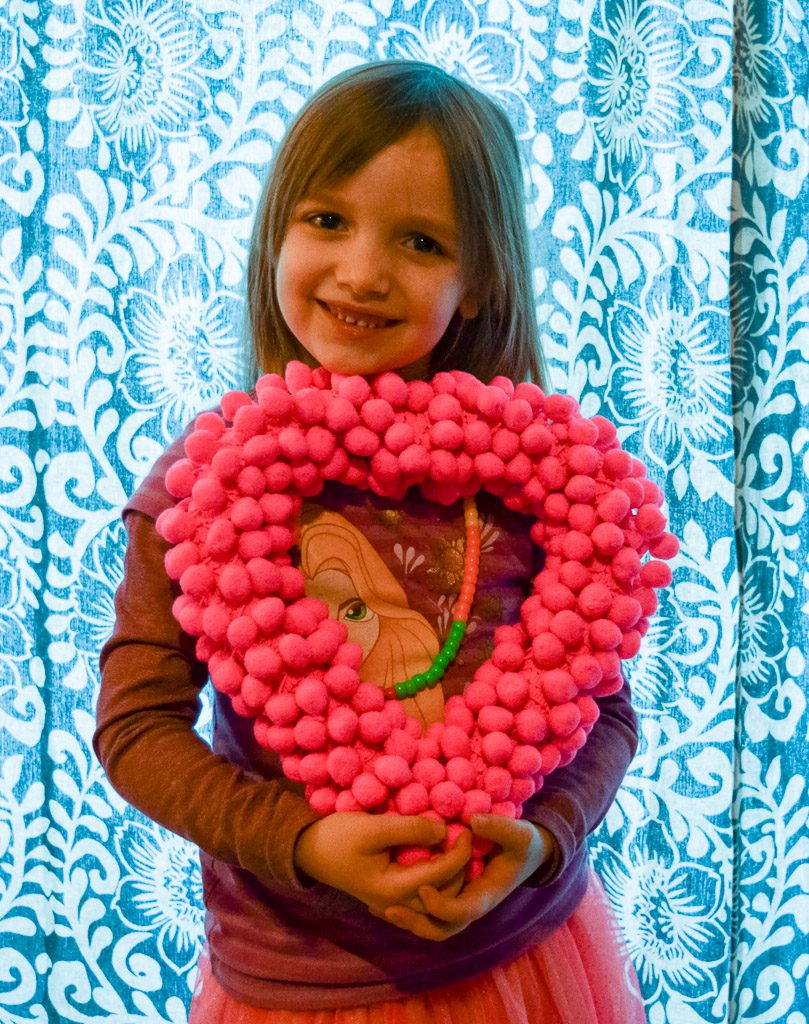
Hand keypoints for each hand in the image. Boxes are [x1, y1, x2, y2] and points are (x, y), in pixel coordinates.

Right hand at [293, 812, 471, 916]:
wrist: (307, 851)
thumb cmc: (338, 837)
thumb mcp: (373, 827)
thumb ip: (409, 829)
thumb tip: (444, 829)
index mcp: (395, 888)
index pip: (442, 873)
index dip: (461, 849)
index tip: (470, 826)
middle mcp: (397, 903)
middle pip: (445, 893)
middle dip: (463, 867)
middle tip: (469, 838)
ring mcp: (392, 904)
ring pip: (436, 898)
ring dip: (452, 876)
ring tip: (458, 848)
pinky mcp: (389, 896)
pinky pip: (422, 895)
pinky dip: (437, 880)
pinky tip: (439, 859)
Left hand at [384, 815, 554, 940]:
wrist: (528, 853)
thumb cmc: (523, 843)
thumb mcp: (518, 833)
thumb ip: (499, 827)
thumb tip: (473, 821)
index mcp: (486, 895)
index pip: (462, 912)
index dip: (441, 905)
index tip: (422, 888)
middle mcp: (470, 905)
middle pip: (441, 929)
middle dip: (416, 922)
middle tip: (389, 908)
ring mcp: (459, 902)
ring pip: (430, 925)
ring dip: (408, 919)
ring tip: (380, 906)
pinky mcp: (450, 895)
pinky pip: (427, 912)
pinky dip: (408, 909)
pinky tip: (383, 899)